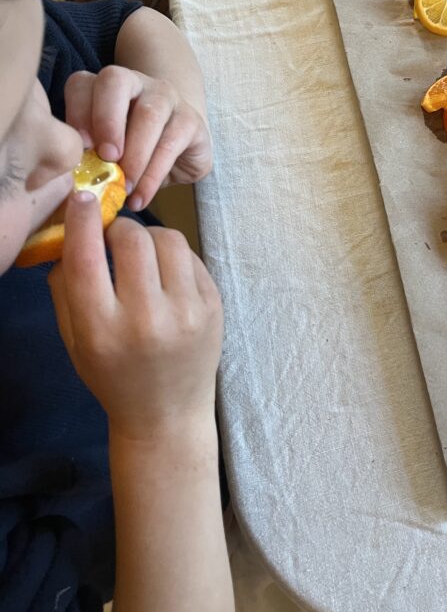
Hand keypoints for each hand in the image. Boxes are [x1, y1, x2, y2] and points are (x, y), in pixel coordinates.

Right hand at [48, 192, 222, 439]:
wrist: (166, 414)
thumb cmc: (113, 375)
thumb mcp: (76, 340)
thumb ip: (66, 288)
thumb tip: (72, 231)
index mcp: (102, 330)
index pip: (87, 259)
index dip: (83, 221)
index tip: (83, 198)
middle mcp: (146, 319)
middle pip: (132, 240)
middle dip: (118, 229)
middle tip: (113, 239)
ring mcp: (187, 312)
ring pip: (167, 239)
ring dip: (149, 237)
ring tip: (141, 255)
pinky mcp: (214, 305)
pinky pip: (190, 256)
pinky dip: (173, 256)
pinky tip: (165, 275)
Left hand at [64, 66, 212, 211]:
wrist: (178, 154)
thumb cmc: (130, 153)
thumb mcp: (103, 153)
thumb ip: (88, 153)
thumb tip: (71, 176)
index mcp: (104, 87)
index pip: (83, 84)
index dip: (77, 112)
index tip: (80, 147)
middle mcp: (135, 83)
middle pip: (116, 81)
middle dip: (107, 121)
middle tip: (107, 158)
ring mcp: (167, 97)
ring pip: (149, 114)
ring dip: (134, 155)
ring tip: (125, 187)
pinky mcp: (192, 120)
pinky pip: (171, 144)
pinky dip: (153, 175)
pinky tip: (141, 196)